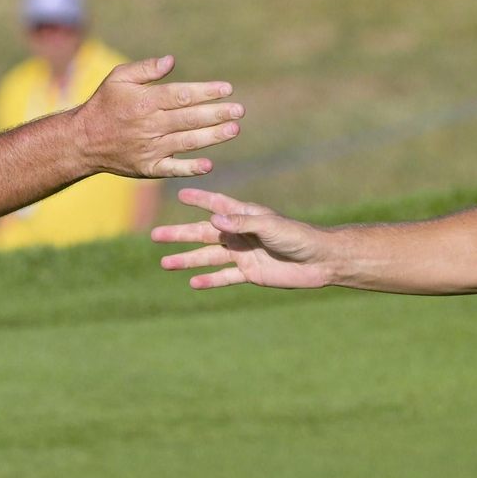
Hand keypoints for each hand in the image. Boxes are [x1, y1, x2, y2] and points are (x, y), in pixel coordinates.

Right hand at [72, 56, 242, 178]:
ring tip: (233, 129)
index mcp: (144, 101)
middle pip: (189, 118)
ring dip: (212, 137)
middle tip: (239, 111)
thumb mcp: (118, 78)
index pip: (181, 95)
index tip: (227, 89)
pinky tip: (208, 165)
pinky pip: (172, 169)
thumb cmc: (105, 104)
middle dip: (216, 114)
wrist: (83, 141)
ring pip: (186, 142)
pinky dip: (190, 168)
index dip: (206, 92)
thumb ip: (145, 68)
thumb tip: (171, 61)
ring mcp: (149, 148)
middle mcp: (149, 125)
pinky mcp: (148, 168)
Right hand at [151, 188, 336, 288]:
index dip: (198, 200)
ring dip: (187, 260)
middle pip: (203, 233)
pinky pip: (225, 277)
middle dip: (180, 234)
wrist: (320, 261)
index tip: (178, 194)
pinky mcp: (251, 273)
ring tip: (165, 263)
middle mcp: (240, 234)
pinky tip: (192, 283)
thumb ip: (242, 223)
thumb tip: (213, 219)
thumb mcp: (270, 226)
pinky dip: (209, 280)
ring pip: (208, 257)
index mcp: (245, 216)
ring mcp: (244, 254)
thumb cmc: (298, 236)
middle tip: (156, 236)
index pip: (216, 204)